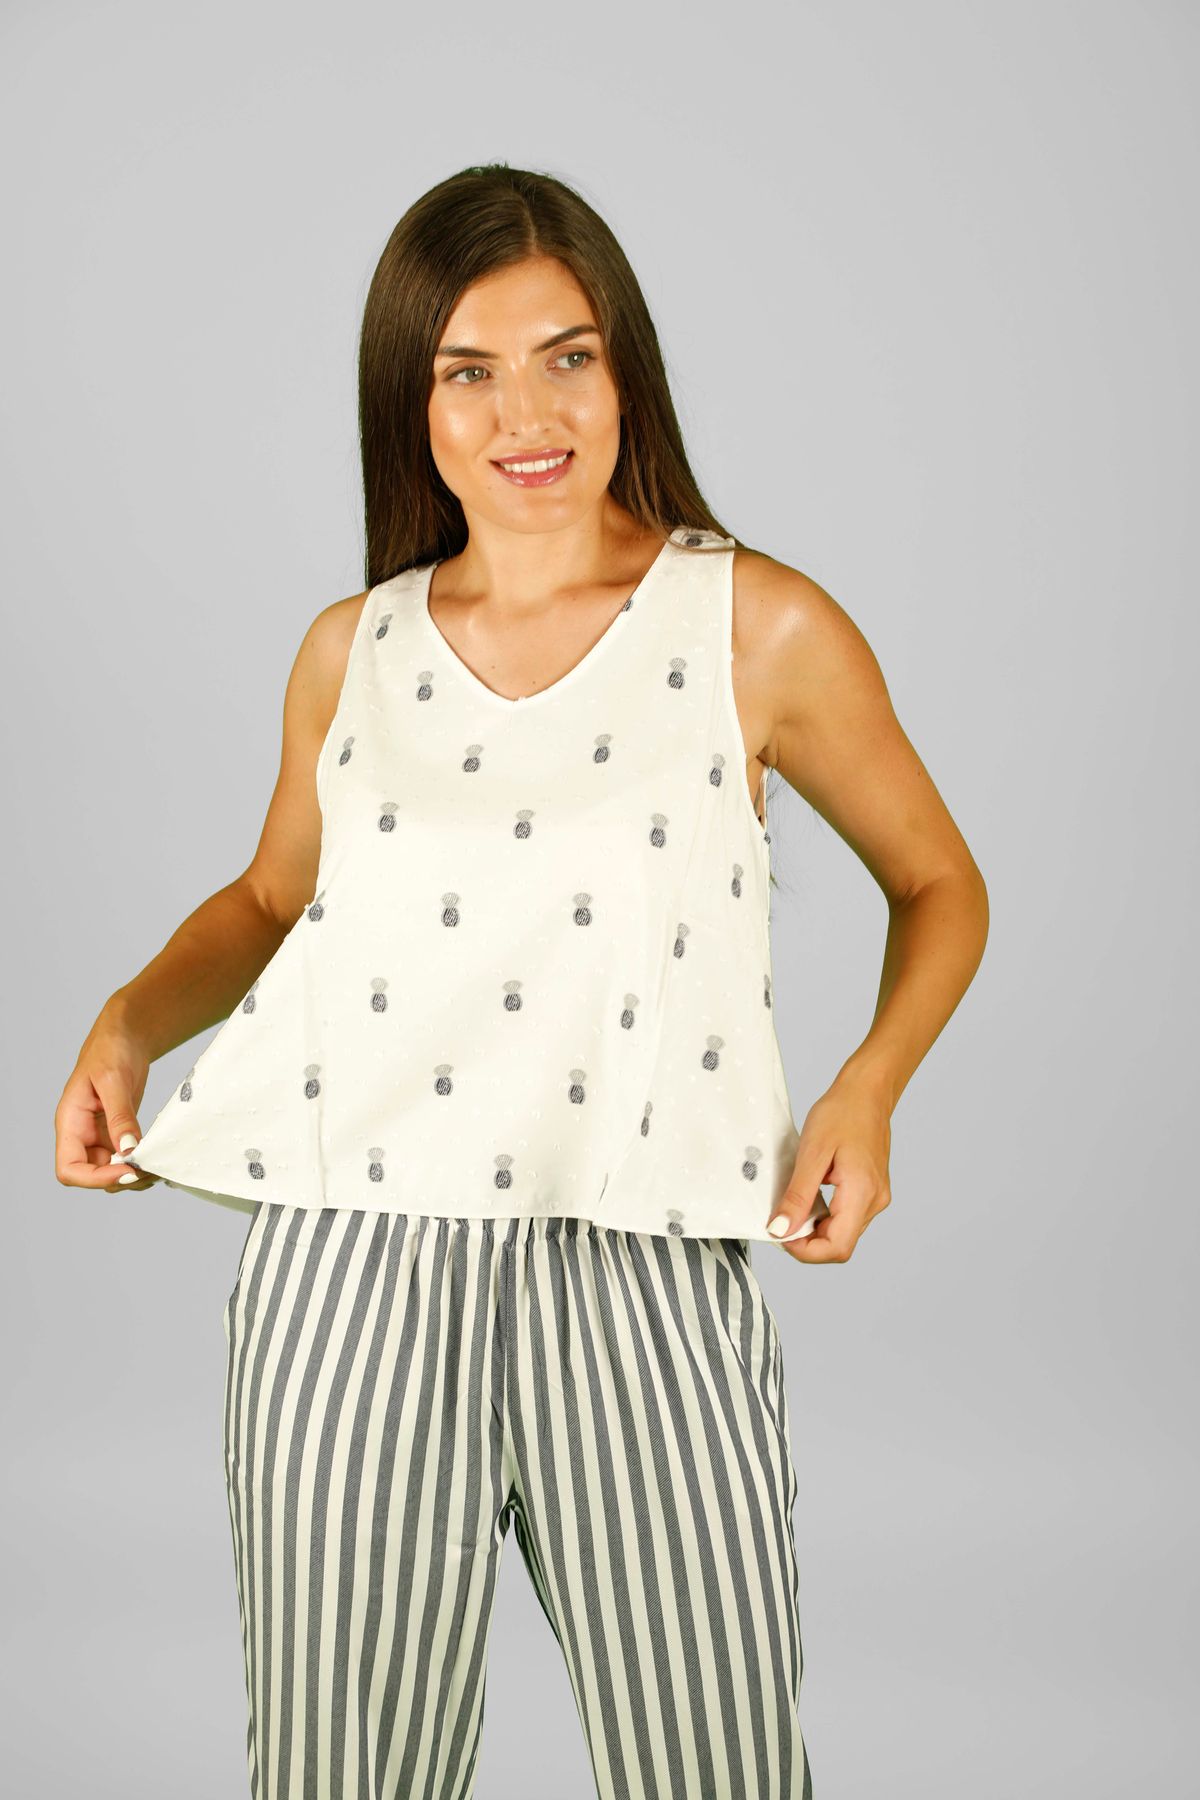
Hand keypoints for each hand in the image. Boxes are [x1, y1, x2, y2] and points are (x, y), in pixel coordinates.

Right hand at [54, 1015, 158, 1192]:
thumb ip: (120, 1116)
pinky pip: (126, 1159)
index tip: (127, 1170)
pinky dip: (142, 1164)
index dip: (95, 1178)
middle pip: (92, 1176)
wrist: (124, 1035)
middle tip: (150, 1169)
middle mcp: (82, 1135)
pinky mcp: (117, 1134)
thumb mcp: (114, 1080)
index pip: (70, 1169)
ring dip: (134, 1176)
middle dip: (121, 1179)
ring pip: (112, 1172)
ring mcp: (100, 1136)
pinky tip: (159, 1158)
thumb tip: (128, 1150)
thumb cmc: (110, 1049)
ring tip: (158, 1165)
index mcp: (71, 1122)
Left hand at [767, 1071, 892, 1261]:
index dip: (806, 1251)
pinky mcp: (872, 1191)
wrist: (867, 1091)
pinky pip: (847, 1217)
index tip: (780, 1233)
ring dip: (815, 1228)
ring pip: (843, 1232)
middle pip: (840, 1244)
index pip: (837, 1248)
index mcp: (862, 1193)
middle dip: (807, 1241)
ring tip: (793, 1205)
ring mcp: (876, 1197)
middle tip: (780, 1220)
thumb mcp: (812, 1152)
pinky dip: (825, 1216)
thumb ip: (797, 1196)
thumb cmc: (842, 1112)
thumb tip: (781, 1230)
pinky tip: (809, 1197)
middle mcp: (875, 1201)